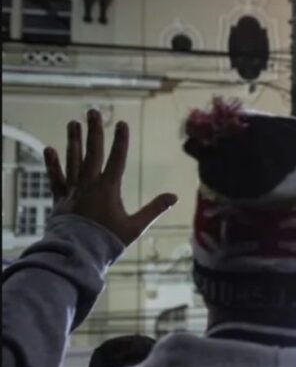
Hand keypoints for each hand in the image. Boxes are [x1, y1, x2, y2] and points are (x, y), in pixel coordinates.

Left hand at [43, 109, 177, 245]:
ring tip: (73, 123)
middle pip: (92, 153)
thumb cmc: (108, 241)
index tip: (121, 123)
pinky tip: (48, 149)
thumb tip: (174, 196)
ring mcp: (73, 190)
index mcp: (108, 189)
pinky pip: (56, 178)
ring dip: (73, 141)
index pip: (116, 159)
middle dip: (94, 131)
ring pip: (73, 160)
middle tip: (92, 112)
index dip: (120, 141)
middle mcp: (89, 184)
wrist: (77, 254)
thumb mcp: (135, 227)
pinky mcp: (61, 199)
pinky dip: (52, 164)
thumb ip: (154, 209)